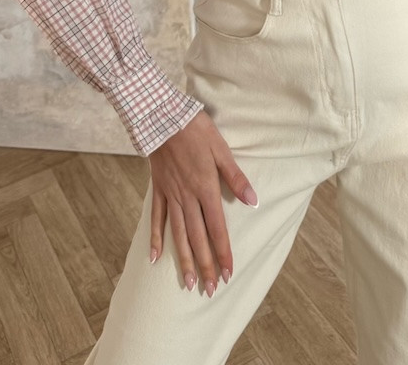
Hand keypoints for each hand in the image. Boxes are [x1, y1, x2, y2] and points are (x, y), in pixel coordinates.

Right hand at [148, 111, 258, 295]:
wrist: (161, 116)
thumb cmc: (195, 129)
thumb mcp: (221, 149)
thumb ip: (236, 177)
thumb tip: (252, 201)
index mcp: (205, 188)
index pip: (217, 228)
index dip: (223, 252)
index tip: (228, 274)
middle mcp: (187, 197)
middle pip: (197, 238)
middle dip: (205, 265)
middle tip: (209, 290)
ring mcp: (170, 195)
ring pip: (178, 234)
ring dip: (184, 260)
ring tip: (189, 283)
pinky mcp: (158, 189)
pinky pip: (156, 219)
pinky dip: (156, 239)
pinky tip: (155, 258)